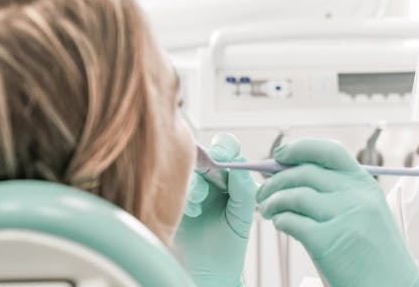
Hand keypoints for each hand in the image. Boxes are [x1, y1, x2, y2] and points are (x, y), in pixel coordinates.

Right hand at [175, 133, 256, 286]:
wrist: (209, 270)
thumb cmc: (229, 244)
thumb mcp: (243, 216)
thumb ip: (244, 189)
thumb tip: (238, 165)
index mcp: (231, 178)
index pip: (230, 149)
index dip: (226, 147)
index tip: (224, 157)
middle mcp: (211, 179)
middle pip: (207, 152)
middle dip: (209, 158)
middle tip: (212, 166)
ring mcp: (192, 187)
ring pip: (190, 169)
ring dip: (197, 182)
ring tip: (200, 201)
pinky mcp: (174, 199)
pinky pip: (175, 185)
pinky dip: (186, 195)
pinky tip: (192, 211)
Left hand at [256, 139, 418, 286]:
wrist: (394, 285)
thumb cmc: (374, 252)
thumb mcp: (366, 213)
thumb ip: (338, 193)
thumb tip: (290, 175)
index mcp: (365, 184)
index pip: (329, 151)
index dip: (300, 148)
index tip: (279, 155)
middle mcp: (356, 196)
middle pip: (304, 172)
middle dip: (275, 179)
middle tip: (263, 192)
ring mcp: (344, 217)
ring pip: (294, 195)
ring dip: (273, 201)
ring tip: (268, 210)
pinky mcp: (328, 242)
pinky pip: (292, 222)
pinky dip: (280, 220)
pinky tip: (280, 225)